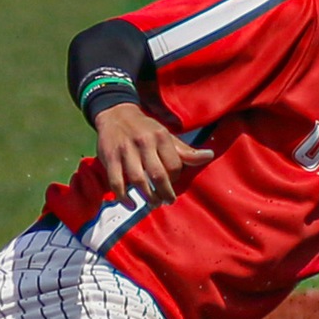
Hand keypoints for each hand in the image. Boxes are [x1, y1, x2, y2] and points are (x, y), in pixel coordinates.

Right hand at [95, 101, 212, 204]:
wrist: (115, 114)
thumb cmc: (145, 129)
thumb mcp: (166, 135)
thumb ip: (186, 151)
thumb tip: (210, 156)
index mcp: (160, 137)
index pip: (174, 165)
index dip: (176, 178)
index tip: (173, 183)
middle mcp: (143, 143)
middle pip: (158, 175)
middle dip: (165, 193)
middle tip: (168, 201)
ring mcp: (125, 151)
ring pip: (138, 180)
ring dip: (147, 196)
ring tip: (154, 203)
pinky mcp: (109, 158)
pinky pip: (116, 182)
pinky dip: (123, 197)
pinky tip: (131, 204)